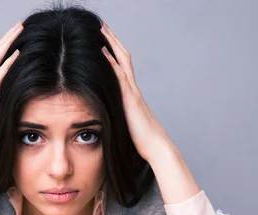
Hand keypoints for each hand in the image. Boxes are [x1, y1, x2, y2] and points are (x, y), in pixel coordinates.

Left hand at [100, 21, 170, 161]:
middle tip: (102, 25)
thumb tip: (107, 117)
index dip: (114, 52)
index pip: (122, 66)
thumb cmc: (142, 141)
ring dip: (112, 43)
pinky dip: (111, 61)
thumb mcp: (126, 125)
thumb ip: (119, 117)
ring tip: (101, 29)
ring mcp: (132, 92)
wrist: (156, 147)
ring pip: (122, 61)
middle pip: (123, 57)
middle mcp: (133, 89)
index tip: (104, 39)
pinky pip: (119, 75)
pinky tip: (102, 50)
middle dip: (112, 40)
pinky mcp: (130, 98)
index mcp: (131, 94)